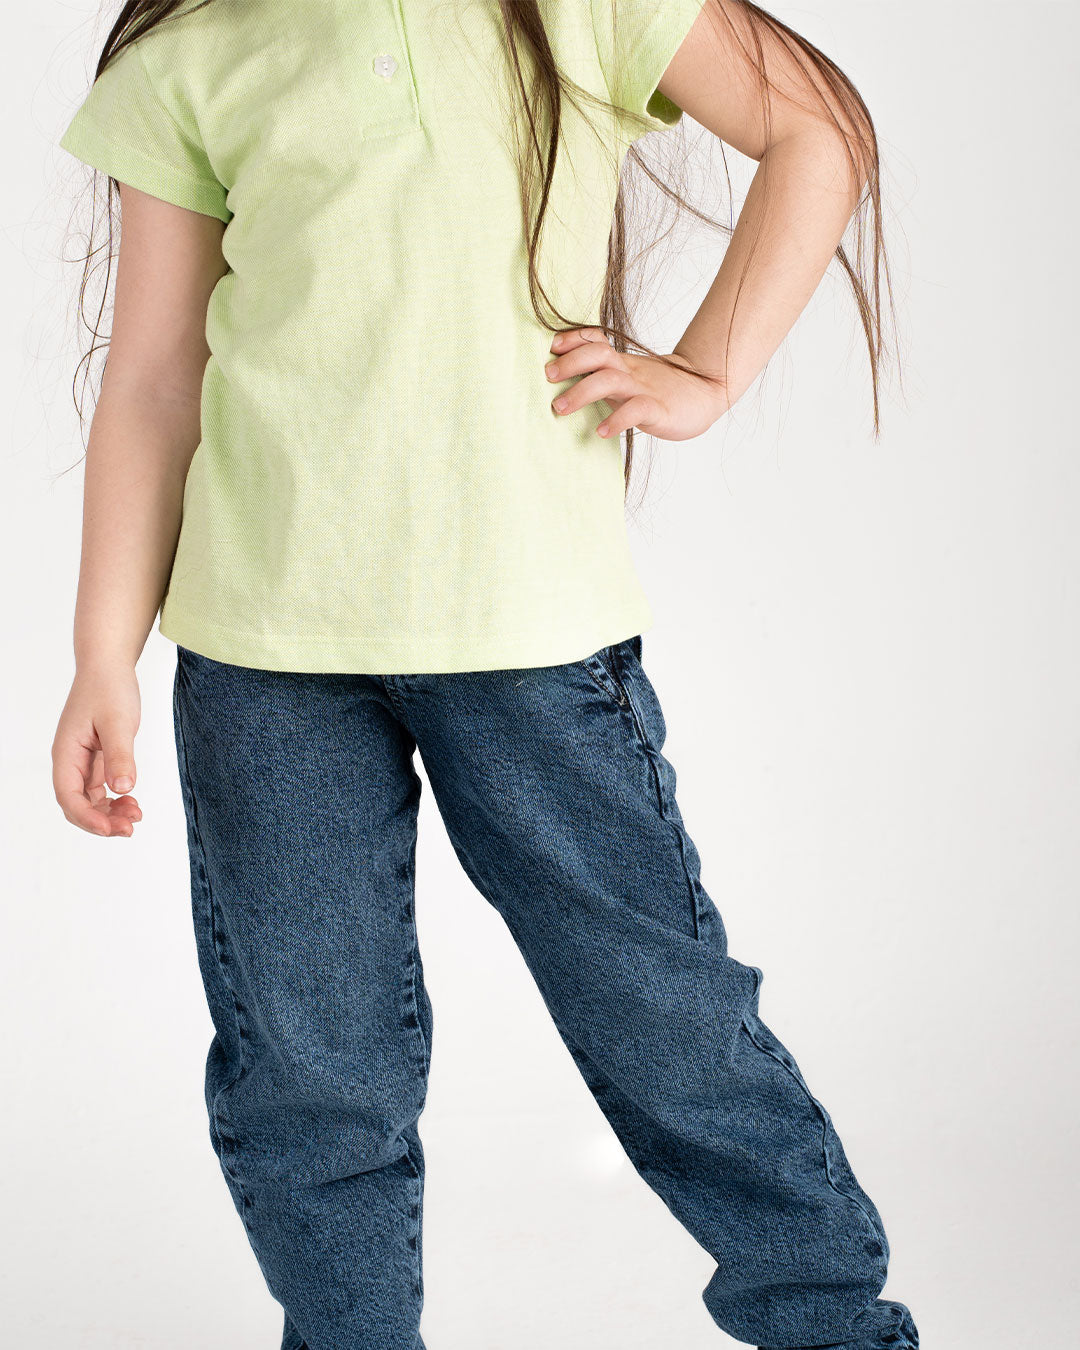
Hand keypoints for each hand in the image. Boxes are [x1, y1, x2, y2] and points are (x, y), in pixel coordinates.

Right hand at [52, 662, 143, 837]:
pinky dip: (115, 800)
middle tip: (131, 828)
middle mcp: (70, 761)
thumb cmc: (109, 689)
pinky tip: (133, 803)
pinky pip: (100, 790)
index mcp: (66, 753)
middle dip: (101, 821)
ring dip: (109, 814)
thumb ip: (120, 755)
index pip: (68, 796)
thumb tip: (124, 788)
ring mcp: (82, 762)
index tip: (113, 829)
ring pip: (89, 801)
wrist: (109, 667)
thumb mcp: (118, 722)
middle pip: (77, 805)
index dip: (88, 818)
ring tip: (136, 816)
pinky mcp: (96, 760)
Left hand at [544, 327, 728, 441]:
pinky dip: (616, 420)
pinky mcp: (658, 409)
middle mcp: (630, 372)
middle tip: (548, 376)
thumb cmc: (662, 390)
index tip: (552, 346)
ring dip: (581, 392)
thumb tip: (570, 380)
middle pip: (597, 354)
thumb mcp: (631, 376)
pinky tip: (601, 432)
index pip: (595, 341)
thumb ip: (605, 375)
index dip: (573, 340)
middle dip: (570, 362)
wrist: (706, 393)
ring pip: (609, 380)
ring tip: (560, 408)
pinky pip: (635, 411)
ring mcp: (643, 389)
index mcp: (622, 363)